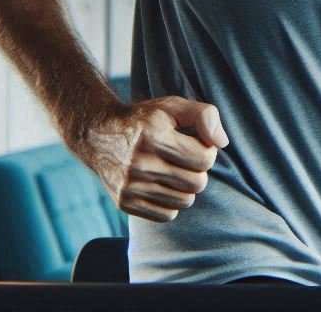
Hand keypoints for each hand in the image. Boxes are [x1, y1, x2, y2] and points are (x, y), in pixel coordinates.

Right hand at [80, 95, 228, 222]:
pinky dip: (171, 202)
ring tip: (176, 171)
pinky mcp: (124, 203)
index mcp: (154, 135)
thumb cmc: (144, 118)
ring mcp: (130, 185)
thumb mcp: (173, 105)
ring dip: (187, 187)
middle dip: (199, 170)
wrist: (98, 134)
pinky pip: (166, 215)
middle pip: (197, 183)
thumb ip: (204, 115)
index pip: (204, 158)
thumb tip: (222, 142)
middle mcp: (140, 162)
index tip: (198, 143)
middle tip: (187, 158)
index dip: (208, 150)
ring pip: (184, 201)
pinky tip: (163, 184)